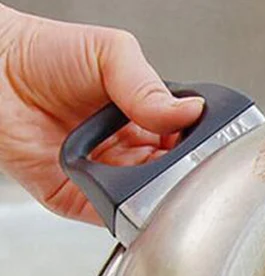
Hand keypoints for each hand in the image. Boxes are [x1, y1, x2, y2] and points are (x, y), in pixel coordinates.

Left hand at [0, 4, 202, 222]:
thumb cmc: (42, 54)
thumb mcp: (109, 53)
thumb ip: (150, 84)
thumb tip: (190, 112)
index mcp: (147, 120)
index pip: (187, 144)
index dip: (199, 147)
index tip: (205, 146)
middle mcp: (131, 153)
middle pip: (173, 177)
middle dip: (181, 174)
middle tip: (182, 164)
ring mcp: (108, 178)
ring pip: (148, 202)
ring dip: (155, 195)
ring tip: (153, 174)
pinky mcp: (80, 200)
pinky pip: (110, 216)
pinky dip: (122, 212)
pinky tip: (126, 192)